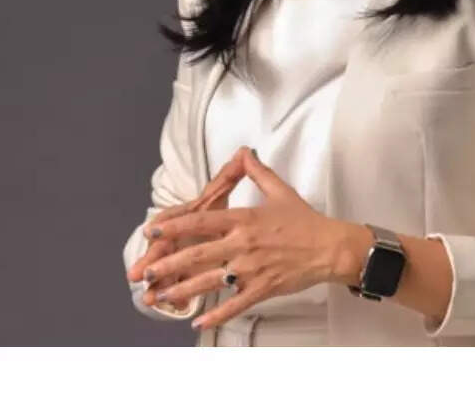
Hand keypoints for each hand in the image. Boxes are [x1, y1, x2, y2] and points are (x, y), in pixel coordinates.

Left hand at [137, 145, 351, 329]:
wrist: (329, 248)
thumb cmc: (304, 221)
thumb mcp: (280, 190)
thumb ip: (258, 172)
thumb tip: (245, 151)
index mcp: (244, 219)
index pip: (202, 222)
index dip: (174, 226)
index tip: (152, 231)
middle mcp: (243, 244)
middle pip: (198, 255)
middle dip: (168, 265)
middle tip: (145, 273)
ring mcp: (251, 269)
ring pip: (210, 281)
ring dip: (182, 290)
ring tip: (159, 297)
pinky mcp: (262, 289)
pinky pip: (234, 305)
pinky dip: (215, 315)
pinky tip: (197, 322)